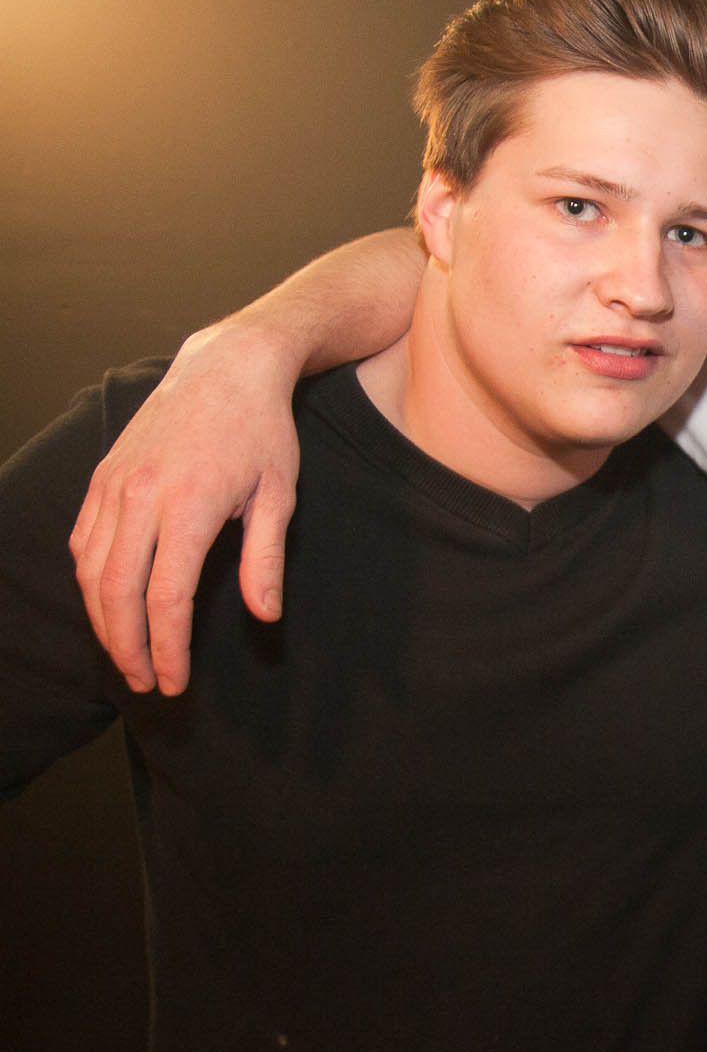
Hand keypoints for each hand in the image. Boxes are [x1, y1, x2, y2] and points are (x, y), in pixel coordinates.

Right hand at [69, 319, 303, 694]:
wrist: (226, 368)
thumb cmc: (262, 432)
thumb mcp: (279, 494)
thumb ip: (266, 558)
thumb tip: (265, 616)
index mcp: (188, 506)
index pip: (166, 599)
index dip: (167, 649)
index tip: (174, 682)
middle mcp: (140, 497)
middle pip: (117, 593)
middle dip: (127, 648)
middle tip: (145, 683)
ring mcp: (114, 485)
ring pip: (91, 571)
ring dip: (103, 621)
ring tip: (126, 655)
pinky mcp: (102, 477)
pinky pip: (83, 541)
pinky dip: (90, 580)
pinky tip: (108, 604)